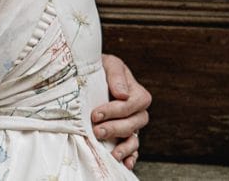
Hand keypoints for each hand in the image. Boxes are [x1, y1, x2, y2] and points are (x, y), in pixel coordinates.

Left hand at [93, 53, 151, 169]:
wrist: (90, 75)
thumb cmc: (100, 68)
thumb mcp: (108, 64)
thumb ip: (116, 75)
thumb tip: (122, 94)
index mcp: (137, 93)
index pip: (133, 104)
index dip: (115, 111)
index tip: (95, 114)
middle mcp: (137, 111)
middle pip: (135, 123)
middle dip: (116, 129)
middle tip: (97, 131)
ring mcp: (132, 124)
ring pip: (135, 138)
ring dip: (124, 147)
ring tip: (112, 154)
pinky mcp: (124, 135)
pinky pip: (132, 148)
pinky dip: (130, 156)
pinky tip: (124, 163)